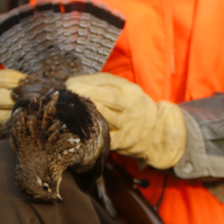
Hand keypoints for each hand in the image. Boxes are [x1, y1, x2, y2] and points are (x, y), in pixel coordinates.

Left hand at [66, 73, 185, 168]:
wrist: (154, 132)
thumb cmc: (129, 107)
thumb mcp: (124, 91)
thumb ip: (103, 85)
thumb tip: (73, 83)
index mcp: (131, 91)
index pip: (108, 81)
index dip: (86, 81)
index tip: (69, 83)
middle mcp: (132, 107)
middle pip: (110, 97)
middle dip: (87, 93)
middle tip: (69, 92)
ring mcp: (128, 125)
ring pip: (107, 116)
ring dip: (88, 110)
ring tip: (72, 107)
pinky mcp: (122, 141)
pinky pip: (105, 135)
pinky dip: (92, 129)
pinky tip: (80, 125)